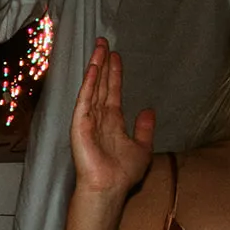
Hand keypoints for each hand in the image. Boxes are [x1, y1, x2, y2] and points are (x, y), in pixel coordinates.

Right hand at [71, 38, 154, 195]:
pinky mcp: (80, 124)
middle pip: (102, 84)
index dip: (114, 73)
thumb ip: (145, 128)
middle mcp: (99, 117)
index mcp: (112, 122)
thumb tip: (148, 111)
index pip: (112, 92)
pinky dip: (88, 84)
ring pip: (93, 87)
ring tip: (98, 47)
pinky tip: (93, 69)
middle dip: (103, 63)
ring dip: (96, 67)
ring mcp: (88, 119)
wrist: (109, 187)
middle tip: (103, 42)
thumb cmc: (123, 173)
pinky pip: (85, 99)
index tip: (115, 56)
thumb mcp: (143, 147)